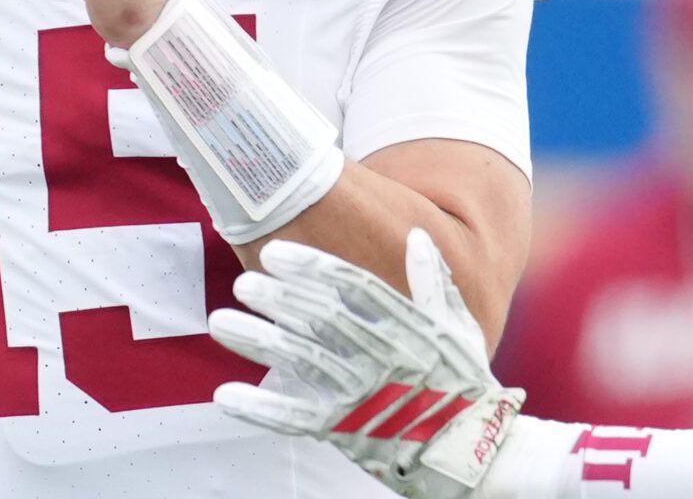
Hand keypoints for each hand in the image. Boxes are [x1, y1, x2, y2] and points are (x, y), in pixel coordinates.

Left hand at [207, 230, 524, 498]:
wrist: (474, 458)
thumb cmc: (463, 386)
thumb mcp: (458, 332)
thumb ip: (435, 284)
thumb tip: (417, 236)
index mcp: (411, 330)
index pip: (357, 289)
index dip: (314, 267)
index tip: (275, 251)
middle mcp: (387, 360)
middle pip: (324, 320)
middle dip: (280, 299)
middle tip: (242, 281)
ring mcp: (365, 398)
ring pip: (304, 363)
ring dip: (258, 341)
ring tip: (219, 321)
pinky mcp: (347, 433)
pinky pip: (298, 420)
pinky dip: (261, 409)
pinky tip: (225, 396)